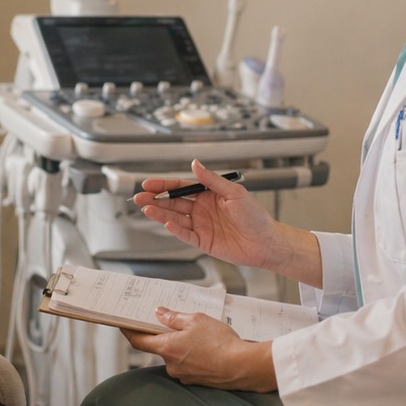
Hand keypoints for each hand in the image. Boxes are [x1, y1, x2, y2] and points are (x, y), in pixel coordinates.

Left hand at [123, 308, 276, 391]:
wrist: (243, 367)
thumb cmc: (220, 342)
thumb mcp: (196, 320)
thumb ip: (174, 317)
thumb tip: (159, 313)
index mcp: (167, 348)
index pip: (139, 341)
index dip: (129, 331)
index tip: (122, 324)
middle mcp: (171, 365)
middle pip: (160, 347)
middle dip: (166, 336)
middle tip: (177, 323)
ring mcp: (183, 375)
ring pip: (176, 357)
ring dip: (182, 346)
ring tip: (202, 336)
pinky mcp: (196, 381)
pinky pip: (189, 365)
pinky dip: (193, 356)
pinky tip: (208, 349)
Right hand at [135, 159, 284, 271]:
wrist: (266, 241)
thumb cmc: (255, 216)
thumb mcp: (234, 192)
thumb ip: (211, 180)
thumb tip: (195, 164)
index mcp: (208, 195)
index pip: (181, 188)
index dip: (164, 185)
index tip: (149, 183)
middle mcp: (201, 209)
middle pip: (173, 203)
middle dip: (155, 199)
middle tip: (139, 197)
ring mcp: (201, 226)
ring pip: (175, 218)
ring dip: (160, 213)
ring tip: (147, 208)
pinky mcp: (203, 242)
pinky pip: (185, 235)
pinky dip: (175, 229)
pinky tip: (166, 223)